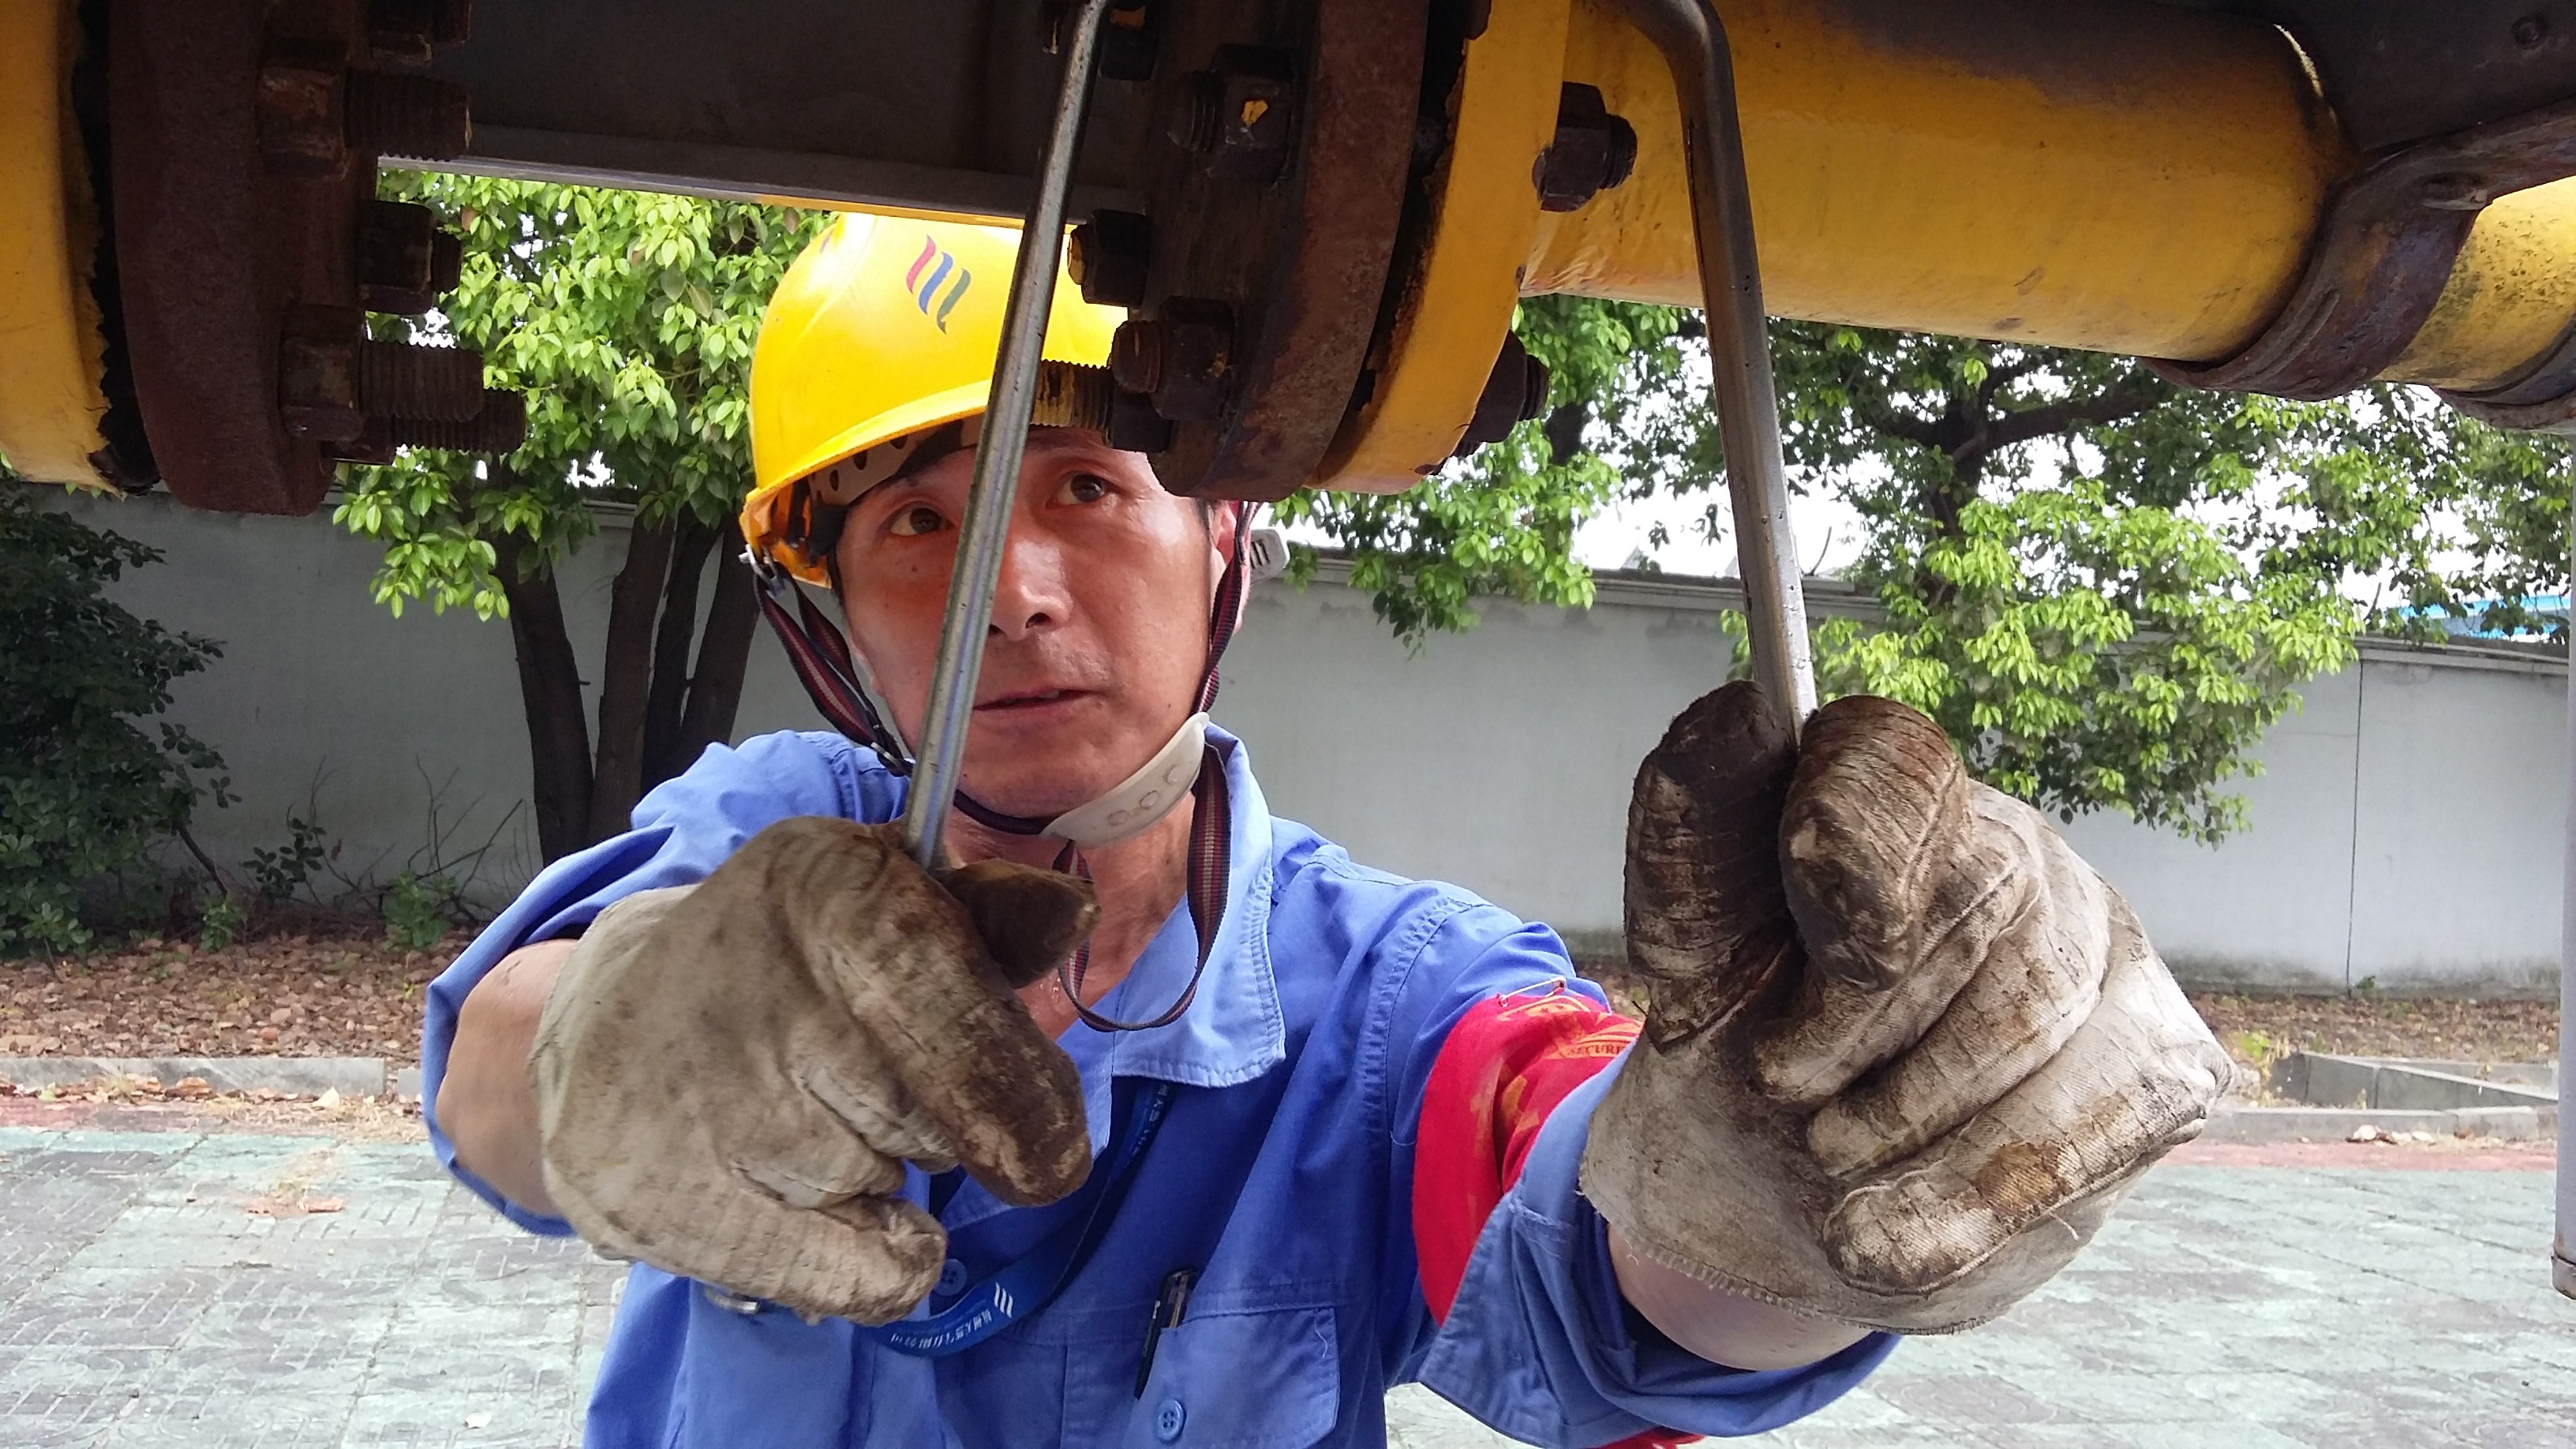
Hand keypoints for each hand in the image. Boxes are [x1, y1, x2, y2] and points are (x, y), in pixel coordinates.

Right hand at [530, 817, 1097, 1322]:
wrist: (605, 1028)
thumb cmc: (789, 965)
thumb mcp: (888, 907)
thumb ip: (992, 922)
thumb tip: (1068, 914)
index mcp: (825, 883)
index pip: (960, 1012)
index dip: (1020, 1094)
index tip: (1051, 1149)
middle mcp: (759, 981)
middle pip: (939, 1120)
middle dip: (948, 1124)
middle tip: (877, 1089)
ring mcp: (697, 1098)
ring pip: (890, 1188)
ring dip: (882, 1173)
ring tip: (805, 1116)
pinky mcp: (653, 1201)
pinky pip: (855, 1279)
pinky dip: (869, 1262)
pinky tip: (814, 1203)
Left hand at [1582, 683, 2231, 1332]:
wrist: (1792, 1201)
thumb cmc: (1741, 1046)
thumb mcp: (1685, 954)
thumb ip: (1693, 833)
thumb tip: (1744, 706)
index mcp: (1887, 792)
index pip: (1896, 760)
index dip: (1855, 847)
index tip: (1811, 952)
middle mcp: (2010, 844)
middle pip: (1982, 891)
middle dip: (1863, 1018)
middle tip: (1783, 1087)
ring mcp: (2102, 945)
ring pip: (2043, 1010)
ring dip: (1912, 1117)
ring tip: (1832, 1157)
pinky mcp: (2159, 1057)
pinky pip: (2104, 1117)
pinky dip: (1975, 1194)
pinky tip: (1891, 1239)